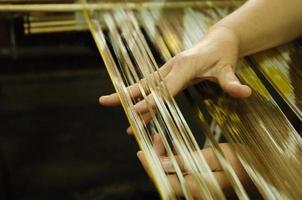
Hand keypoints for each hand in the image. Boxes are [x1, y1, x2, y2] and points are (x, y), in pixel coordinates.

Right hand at [99, 26, 251, 131]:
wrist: (218, 39)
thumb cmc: (223, 54)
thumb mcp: (229, 67)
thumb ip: (231, 82)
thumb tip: (244, 93)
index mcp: (185, 66)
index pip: (166, 87)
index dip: (152, 100)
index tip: (137, 111)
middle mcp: (171, 67)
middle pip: (147, 85)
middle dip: (128, 97)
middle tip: (106, 103)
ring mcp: (167, 69)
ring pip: (143, 84)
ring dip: (126, 94)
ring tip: (106, 102)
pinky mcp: (166, 72)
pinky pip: (148, 84)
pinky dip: (136, 93)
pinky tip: (128, 102)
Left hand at [137, 134, 251, 197]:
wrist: (257, 165)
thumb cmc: (242, 159)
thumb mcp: (217, 156)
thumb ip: (190, 161)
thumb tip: (165, 165)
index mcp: (199, 186)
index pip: (167, 182)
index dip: (152, 168)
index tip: (142, 153)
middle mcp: (195, 189)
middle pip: (165, 178)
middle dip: (154, 160)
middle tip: (151, 141)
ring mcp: (196, 184)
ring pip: (170, 173)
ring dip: (162, 157)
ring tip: (159, 138)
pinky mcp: (198, 177)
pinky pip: (179, 169)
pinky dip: (172, 157)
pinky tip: (170, 144)